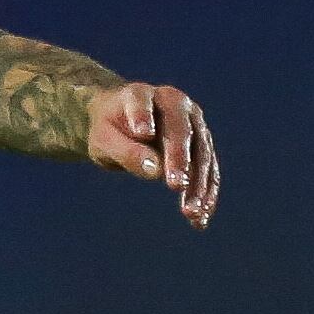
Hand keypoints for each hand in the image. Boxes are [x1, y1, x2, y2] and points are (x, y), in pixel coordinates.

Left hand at [87, 82, 219, 228]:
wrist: (124, 124)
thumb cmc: (109, 130)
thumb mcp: (104, 140)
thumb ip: (126, 151)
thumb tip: (155, 170)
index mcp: (142, 94)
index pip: (143, 103)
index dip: (143, 116)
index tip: (143, 133)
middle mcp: (175, 103)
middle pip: (181, 130)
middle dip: (180, 158)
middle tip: (175, 185)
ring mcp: (193, 123)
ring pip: (202, 153)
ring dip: (199, 184)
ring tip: (191, 213)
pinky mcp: (202, 144)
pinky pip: (208, 170)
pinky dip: (206, 194)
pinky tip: (200, 218)